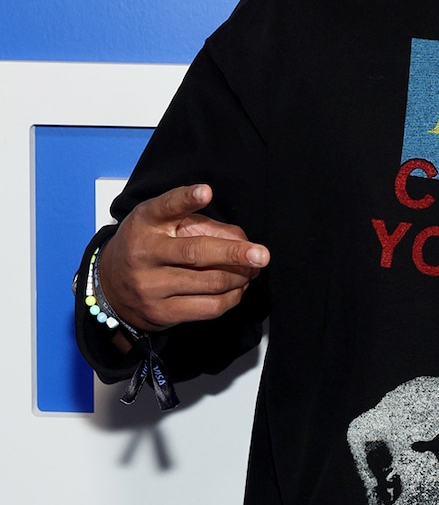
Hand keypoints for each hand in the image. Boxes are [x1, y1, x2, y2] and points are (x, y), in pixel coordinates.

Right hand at [97, 184, 268, 331]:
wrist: (109, 285)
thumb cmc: (149, 244)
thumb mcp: (166, 223)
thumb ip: (205, 225)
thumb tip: (244, 242)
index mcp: (146, 223)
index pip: (165, 207)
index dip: (186, 199)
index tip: (206, 191)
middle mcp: (144, 253)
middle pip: (196, 253)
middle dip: (234, 254)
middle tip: (261, 255)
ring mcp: (150, 286)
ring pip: (208, 283)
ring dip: (239, 277)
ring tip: (252, 270)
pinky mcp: (160, 312)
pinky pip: (207, 308)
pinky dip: (231, 298)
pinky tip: (238, 289)